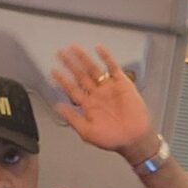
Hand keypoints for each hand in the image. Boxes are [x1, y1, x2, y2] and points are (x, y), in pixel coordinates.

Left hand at [52, 44, 156, 158]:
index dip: (62, 80)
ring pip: (93, 69)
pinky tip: (99, 49)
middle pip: (80, 75)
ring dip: (83, 58)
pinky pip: (113, 67)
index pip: (72, 89)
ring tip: (74, 48)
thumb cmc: (113, 139)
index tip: (53, 71)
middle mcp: (98, 95)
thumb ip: (72, 118)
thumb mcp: (87, 132)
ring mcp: (109, 88)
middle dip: (70, 64)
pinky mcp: (122, 84)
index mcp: (88, 105)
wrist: (134, 139)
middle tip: (60, 53)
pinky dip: (106, 57)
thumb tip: (58, 108)